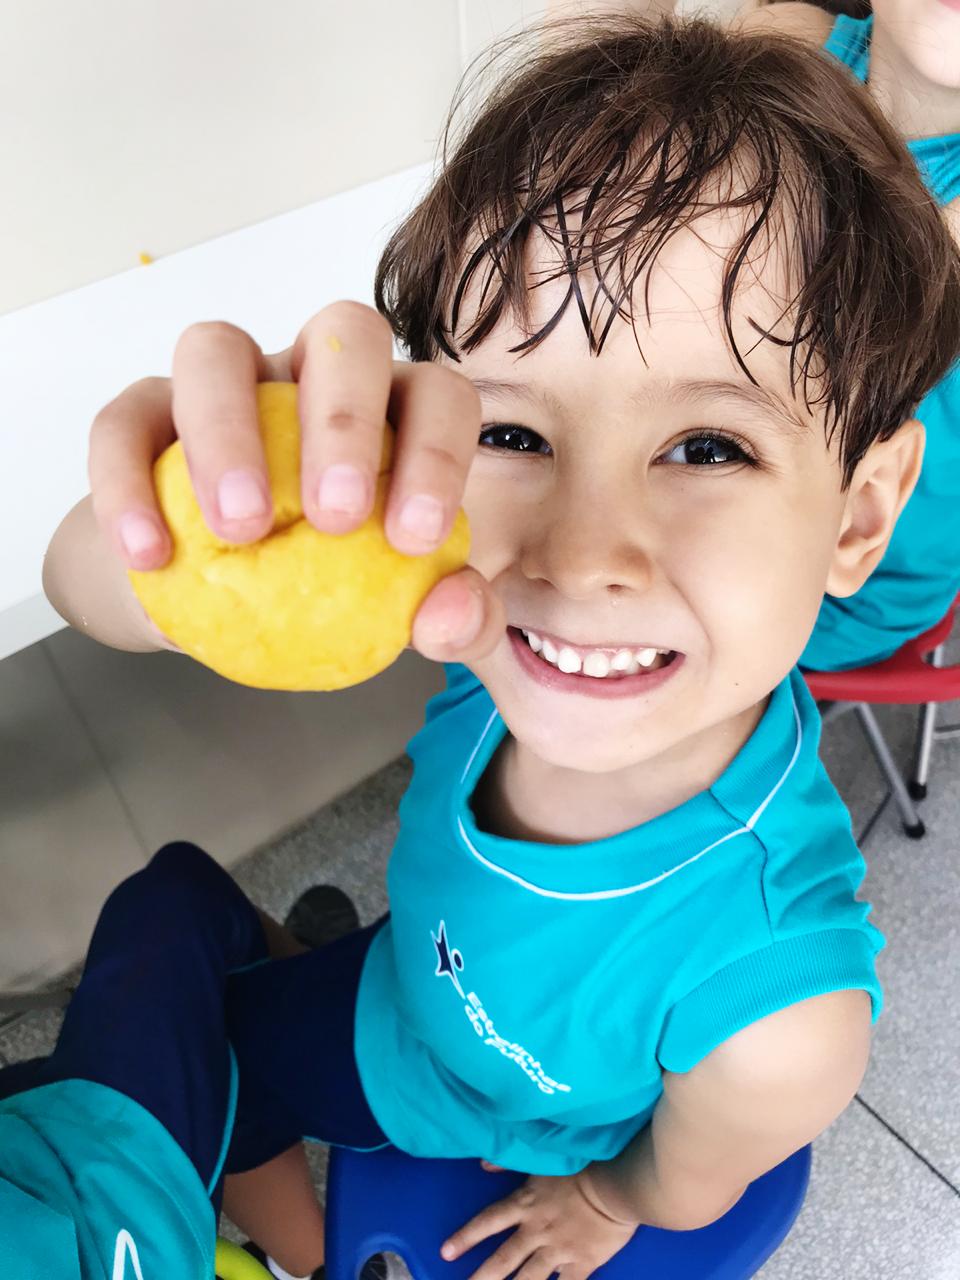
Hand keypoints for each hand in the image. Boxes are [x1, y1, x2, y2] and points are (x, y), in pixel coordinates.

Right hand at [88, 302, 503, 662]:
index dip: (438, 452)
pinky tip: (149, 559)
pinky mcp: (143, 413)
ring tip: (239, 530)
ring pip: (217, 348)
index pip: (436, 396)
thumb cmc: (328, 589)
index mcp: (392, 413)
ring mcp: (226, 385)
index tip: (413, 539)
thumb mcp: (399, 614)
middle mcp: (313, 377)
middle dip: (344, 419)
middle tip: (334, 518)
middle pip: (343, 333)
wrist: (213, 602)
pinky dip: (129, 484)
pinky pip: (124, 421)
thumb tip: (453, 617)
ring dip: (228, 431)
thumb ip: (453, 620)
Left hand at [441, 1172, 637, 1279]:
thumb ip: (510, 1161)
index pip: (488, 1222)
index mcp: (525, 1205)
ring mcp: (557, 1251)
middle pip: (503, 1259)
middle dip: (482, 1278)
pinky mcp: (581, 1264)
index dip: (466, 1237)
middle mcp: (536, 1232)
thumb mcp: (541, 1159)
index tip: (446, 1252)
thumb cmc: (580, 1167)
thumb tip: (482, 1163)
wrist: (615, 1186)